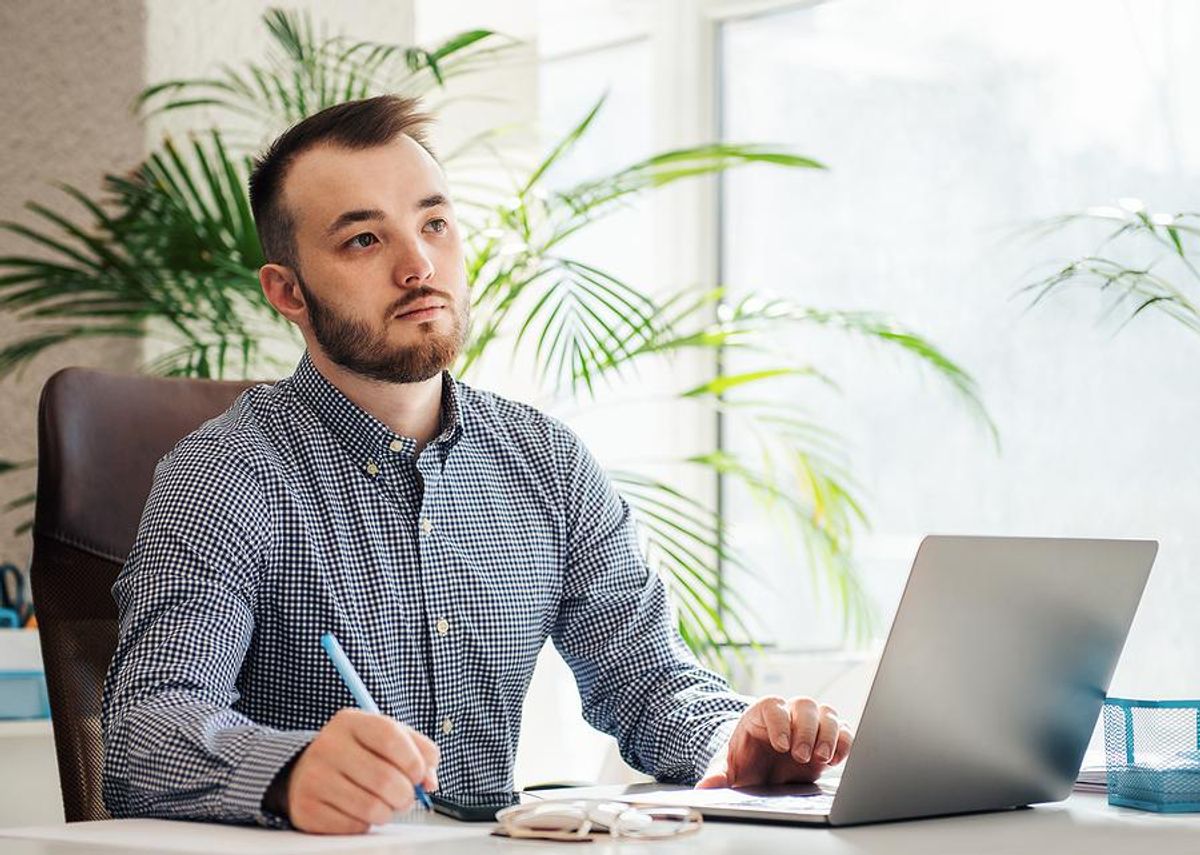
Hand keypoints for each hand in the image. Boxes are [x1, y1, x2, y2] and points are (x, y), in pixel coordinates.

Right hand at [285, 708, 439, 833]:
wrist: (305, 771)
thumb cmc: (357, 754)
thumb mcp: (386, 738)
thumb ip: (418, 751)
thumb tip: (430, 781)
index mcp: (352, 722)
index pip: (392, 739)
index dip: (414, 762)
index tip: (419, 774)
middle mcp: (329, 746)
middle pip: (385, 778)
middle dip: (406, 795)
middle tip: (405, 797)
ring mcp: (314, 777)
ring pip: (371, 807)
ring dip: (388, 812)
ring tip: (385, 805)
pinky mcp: (307, 808)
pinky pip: (353, 826)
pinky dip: (366, 824)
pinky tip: (360, 812)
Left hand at [696, 696, 851, 788]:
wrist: (762, 768)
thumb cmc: (745, 761)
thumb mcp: (729, 766)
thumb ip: (718, 774)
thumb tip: (705, 787)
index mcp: (762, 713)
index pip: (773, 706)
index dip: (779, 722)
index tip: (781, 745)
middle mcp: (789, 713)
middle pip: (804, 704)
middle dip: (806, 730)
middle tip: (802, 756)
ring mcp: (811, 723)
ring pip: (827, 713)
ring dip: (828, 734)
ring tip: (822, 759)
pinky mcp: (828, 738)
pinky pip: (843, 730)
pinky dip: (844, 743)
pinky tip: (835, 761)